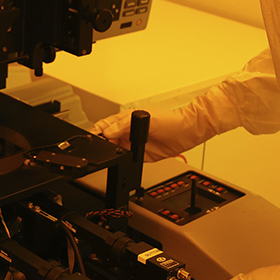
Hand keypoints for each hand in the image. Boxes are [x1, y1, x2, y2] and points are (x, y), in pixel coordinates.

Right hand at [90, 105, 221, 161]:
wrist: (186, 133)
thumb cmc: (170, 121)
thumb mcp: (146, 119)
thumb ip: (125, 125)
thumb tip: (108, 131)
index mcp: (125, 119)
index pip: (104, 125)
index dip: (97, 131)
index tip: (93, 137)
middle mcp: (127, 131)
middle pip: (106, 138)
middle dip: (102, 143)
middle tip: (102, 147)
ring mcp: (132, 143)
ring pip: (114, 149)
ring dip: (111, 152)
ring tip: (114, 152)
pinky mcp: (139, 155)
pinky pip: (126, 159)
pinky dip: (122, 160)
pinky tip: (123, 159)